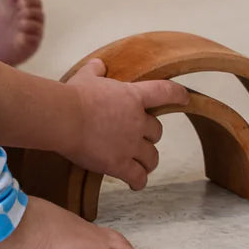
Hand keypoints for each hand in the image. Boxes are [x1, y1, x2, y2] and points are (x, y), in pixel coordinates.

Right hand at [64, 60, 189, 189]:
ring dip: (148, 160)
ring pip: (152, 157)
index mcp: (132, 97)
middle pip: (157, 131)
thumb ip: (95, 70)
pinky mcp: (119, 164)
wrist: (63, 117)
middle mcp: (137, 122)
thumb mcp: (85, 77)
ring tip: (140, 164)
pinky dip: (138, 181)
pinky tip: (135, 183)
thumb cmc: (73, 96)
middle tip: (138, 138)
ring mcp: (130, 144)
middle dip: (150, 135)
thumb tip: (99, 65)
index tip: (184, 97)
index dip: (177, 95)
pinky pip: (137, 177)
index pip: (165, 93)